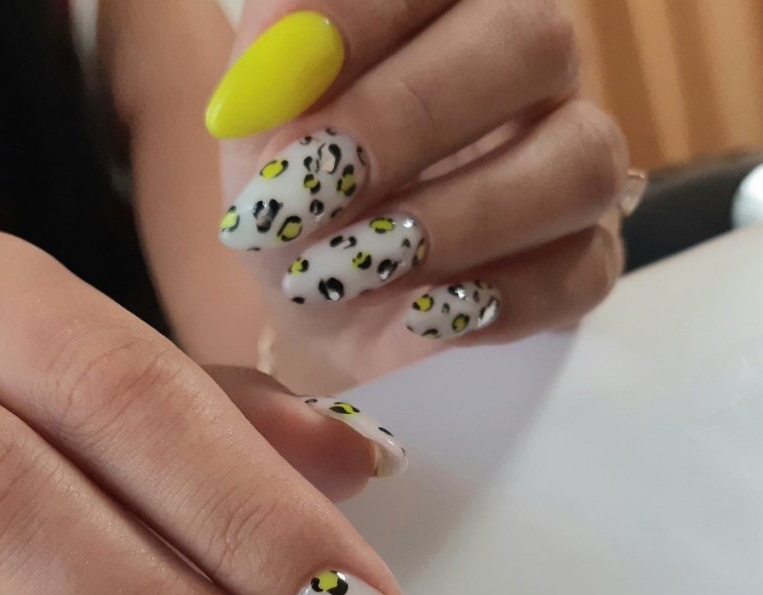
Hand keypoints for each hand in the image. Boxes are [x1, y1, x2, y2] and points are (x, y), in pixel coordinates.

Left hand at [209, 1, 630, 390]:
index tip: (271, 84)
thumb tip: (283, 58)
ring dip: (455, 223)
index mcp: (448, 5)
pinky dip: (498, 302)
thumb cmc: (292, 190)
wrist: (317, 294)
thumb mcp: (255, 129)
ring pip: (580, 161)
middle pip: (535, 39)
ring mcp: (572, 160)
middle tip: (314, 188)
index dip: (359, 17)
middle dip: (409, 119)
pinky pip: (582, 272)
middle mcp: (528, 65)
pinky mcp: (587, 259)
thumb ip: (268, 72)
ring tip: (352, 270)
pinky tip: (417, 315)